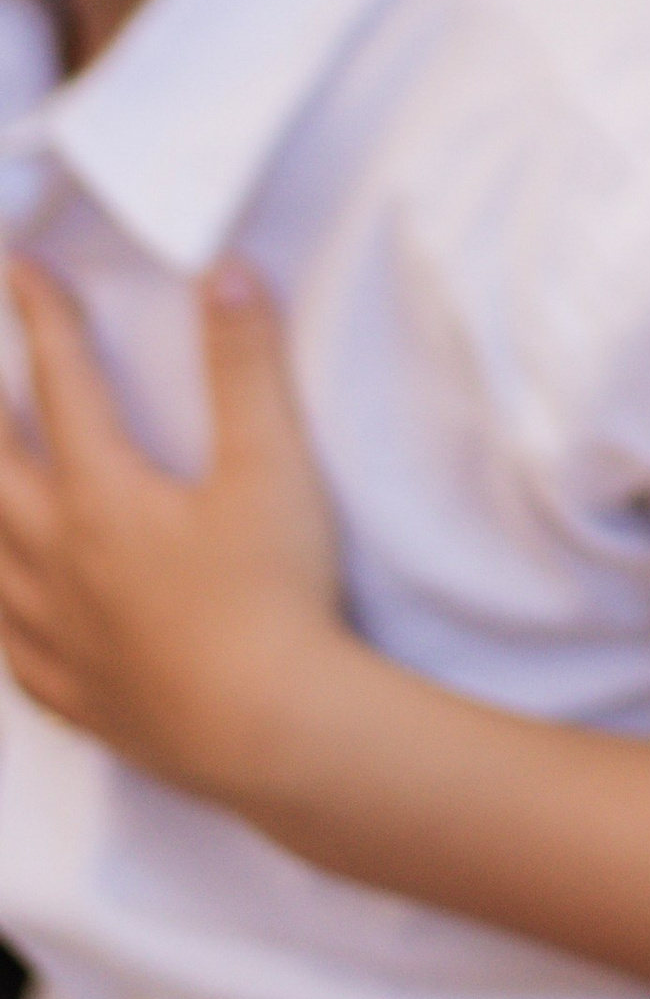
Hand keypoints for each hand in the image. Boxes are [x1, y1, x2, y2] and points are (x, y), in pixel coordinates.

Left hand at [0, 257, 347, 797]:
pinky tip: (5, 612)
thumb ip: (246, 363)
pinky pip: (8, 652)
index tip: (22, 269)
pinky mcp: (77, 696)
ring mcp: (60, 637)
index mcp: (103, 498)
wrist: (269, 730)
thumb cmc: (274, 591)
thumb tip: (226, 271)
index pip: (63, 387)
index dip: (45, 320)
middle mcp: (60, 564)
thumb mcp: (271, 463)